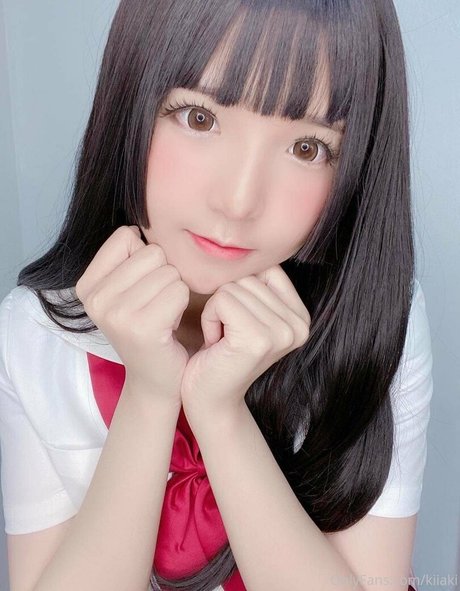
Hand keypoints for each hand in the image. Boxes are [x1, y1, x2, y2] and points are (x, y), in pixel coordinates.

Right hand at [75, 225, 190, 406]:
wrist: (158, 379)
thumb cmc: (151, 327)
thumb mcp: (130, 289)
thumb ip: (130, 256)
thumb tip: (140, 226)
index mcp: (87, 285)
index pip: (127, 236)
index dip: (147, 258)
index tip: (143, 288)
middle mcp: (94, 298)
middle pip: (152, 252)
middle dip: (164, 276)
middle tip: (156, 306)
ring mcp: (115, 313)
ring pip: (169, 271)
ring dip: (175, 292)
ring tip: (163, 315)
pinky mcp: (141, 327)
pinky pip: (178, 290)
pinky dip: (182, 305)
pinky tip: (170, 325)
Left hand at [179, 265, 310, 417]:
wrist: (210, 397)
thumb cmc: (222, 351)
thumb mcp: (249, 313)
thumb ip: (258, 283)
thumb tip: (246, 243)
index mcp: (302, 316)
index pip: (266, 269)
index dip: (241, 290)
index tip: (238, 323)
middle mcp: (300, 325)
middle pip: (248, 277)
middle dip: (227, 302)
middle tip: (229, 335)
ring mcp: (282, 333)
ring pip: (233, 287)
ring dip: (217, 311)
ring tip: (223, 340)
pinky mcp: (258, 340)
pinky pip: (222, 300)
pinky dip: (209, 318)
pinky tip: (216, 343)